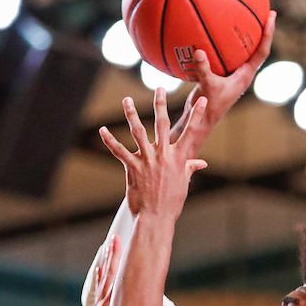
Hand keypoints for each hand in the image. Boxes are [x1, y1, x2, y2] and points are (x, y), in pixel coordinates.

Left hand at [75, 234, 122, 305]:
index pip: (117, 281)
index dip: (120, 262)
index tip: (121, 243)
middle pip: (109, 274)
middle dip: (112, 255)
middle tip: (114, 236)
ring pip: (103, 280)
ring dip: (106, 262)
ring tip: (107, 246)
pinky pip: (100, 291)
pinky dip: (101, 278)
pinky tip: (101, 270)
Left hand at [99, 89, 207, 223]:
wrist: (156, 218)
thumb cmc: (171, 203)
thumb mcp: (184, 184)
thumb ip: (190, 168)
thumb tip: (201, 162)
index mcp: (179, 159)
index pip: (191, 133)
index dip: (198, 116)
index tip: (203, 100)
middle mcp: (164, 156)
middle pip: (162, 124)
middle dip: (160, 104)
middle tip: (159, 88)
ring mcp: (148, 161)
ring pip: (138, 132)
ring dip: (131, 114)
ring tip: (127, 100)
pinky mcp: (134, 168)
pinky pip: (119, 151)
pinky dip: (110, 141)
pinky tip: (102, 131)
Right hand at [172, 11, 275, 152]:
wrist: (200, 121)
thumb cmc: (208, 108)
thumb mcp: (206, 87)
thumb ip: (203, 70)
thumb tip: (199, 51)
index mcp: (245, 75)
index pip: (261, 51)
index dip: (268, 34)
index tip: (271, 16)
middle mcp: (241, 73)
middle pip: (255, 47)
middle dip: (260, 29)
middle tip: (264, 10)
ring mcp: (231, 74)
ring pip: (240, 50)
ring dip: (243, 34)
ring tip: (242, 14)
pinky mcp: (220, 74)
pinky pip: (222, 53)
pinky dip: (219, 41)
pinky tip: (210, 29)